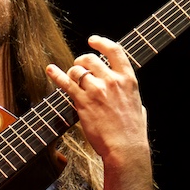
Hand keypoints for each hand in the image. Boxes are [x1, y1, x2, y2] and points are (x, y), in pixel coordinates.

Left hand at [46, 35, 148, 162]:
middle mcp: (111, 81)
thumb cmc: (133, 132)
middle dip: (81, 60)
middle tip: (78, 66)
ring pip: (77, 70)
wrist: (125, 148)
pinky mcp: (83, 102)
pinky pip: (66, 84)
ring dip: (71, 72)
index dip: (101, 42)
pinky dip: (56, 75)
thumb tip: (130, 97)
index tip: (92, 40)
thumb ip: (131, 96)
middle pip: (90, 59)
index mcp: (128, 79)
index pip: (115, 50)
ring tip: (71, 78)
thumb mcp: (139, 107)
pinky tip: (50, 70)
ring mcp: (96, 90)